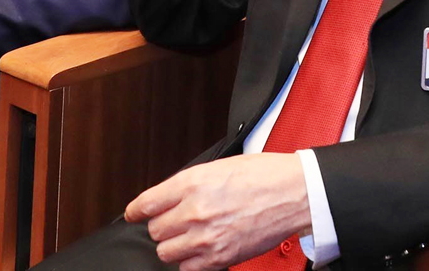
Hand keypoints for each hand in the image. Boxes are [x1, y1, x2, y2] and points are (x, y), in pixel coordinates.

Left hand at [125, 153, 310, 270]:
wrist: (294, 192)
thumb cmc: (264, 175)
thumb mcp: (218, 167)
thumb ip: (188, 184)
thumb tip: (167, 198)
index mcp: (192, 183)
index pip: (146, 204)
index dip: (136, 211)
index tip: (134, 214)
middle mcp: (194, 211)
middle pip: (155, 230)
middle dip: (163, 225)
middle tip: (176, 221)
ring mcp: (206, 238)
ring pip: (166, 252)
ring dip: (174, 245)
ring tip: (189, 236)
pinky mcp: (220, 258)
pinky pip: (187, 268)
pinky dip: (190, 261)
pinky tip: (201, 249)